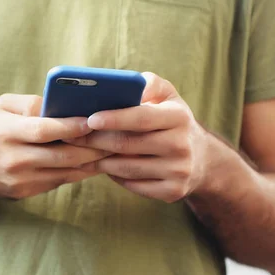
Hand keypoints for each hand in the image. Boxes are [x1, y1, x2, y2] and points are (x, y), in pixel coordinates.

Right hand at [0, 94, 109, 198]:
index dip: (72, 126)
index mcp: (6, 132)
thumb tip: (60, 104)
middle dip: (93, 148)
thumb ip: (29, 104)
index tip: (95, 120)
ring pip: (64, 172)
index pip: (45, 130)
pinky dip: (75, 173)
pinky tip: (90, 164)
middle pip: (62, 155)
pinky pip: (56, 182)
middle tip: (116, 139)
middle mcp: (13, 159)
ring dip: (90, 163)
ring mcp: (19, 180)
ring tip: (111, 152)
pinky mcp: (22, 193)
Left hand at [66, 73, 209, 202]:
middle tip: (72, 137)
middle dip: (95, 141)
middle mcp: (181, 145)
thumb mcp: (167, 96)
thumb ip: (147, 84)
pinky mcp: (173, 191)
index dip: (113, 118)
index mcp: (178, 117)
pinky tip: (103, 168)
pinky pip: (133, 185)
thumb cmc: (171, 120)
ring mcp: (178, 171)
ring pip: (126, 168)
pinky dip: (114, 177)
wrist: (202, 159)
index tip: (90, 119)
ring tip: (81, 153)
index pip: (140, 117)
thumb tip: (123, 83)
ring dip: (100, 161)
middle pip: (127, 145)